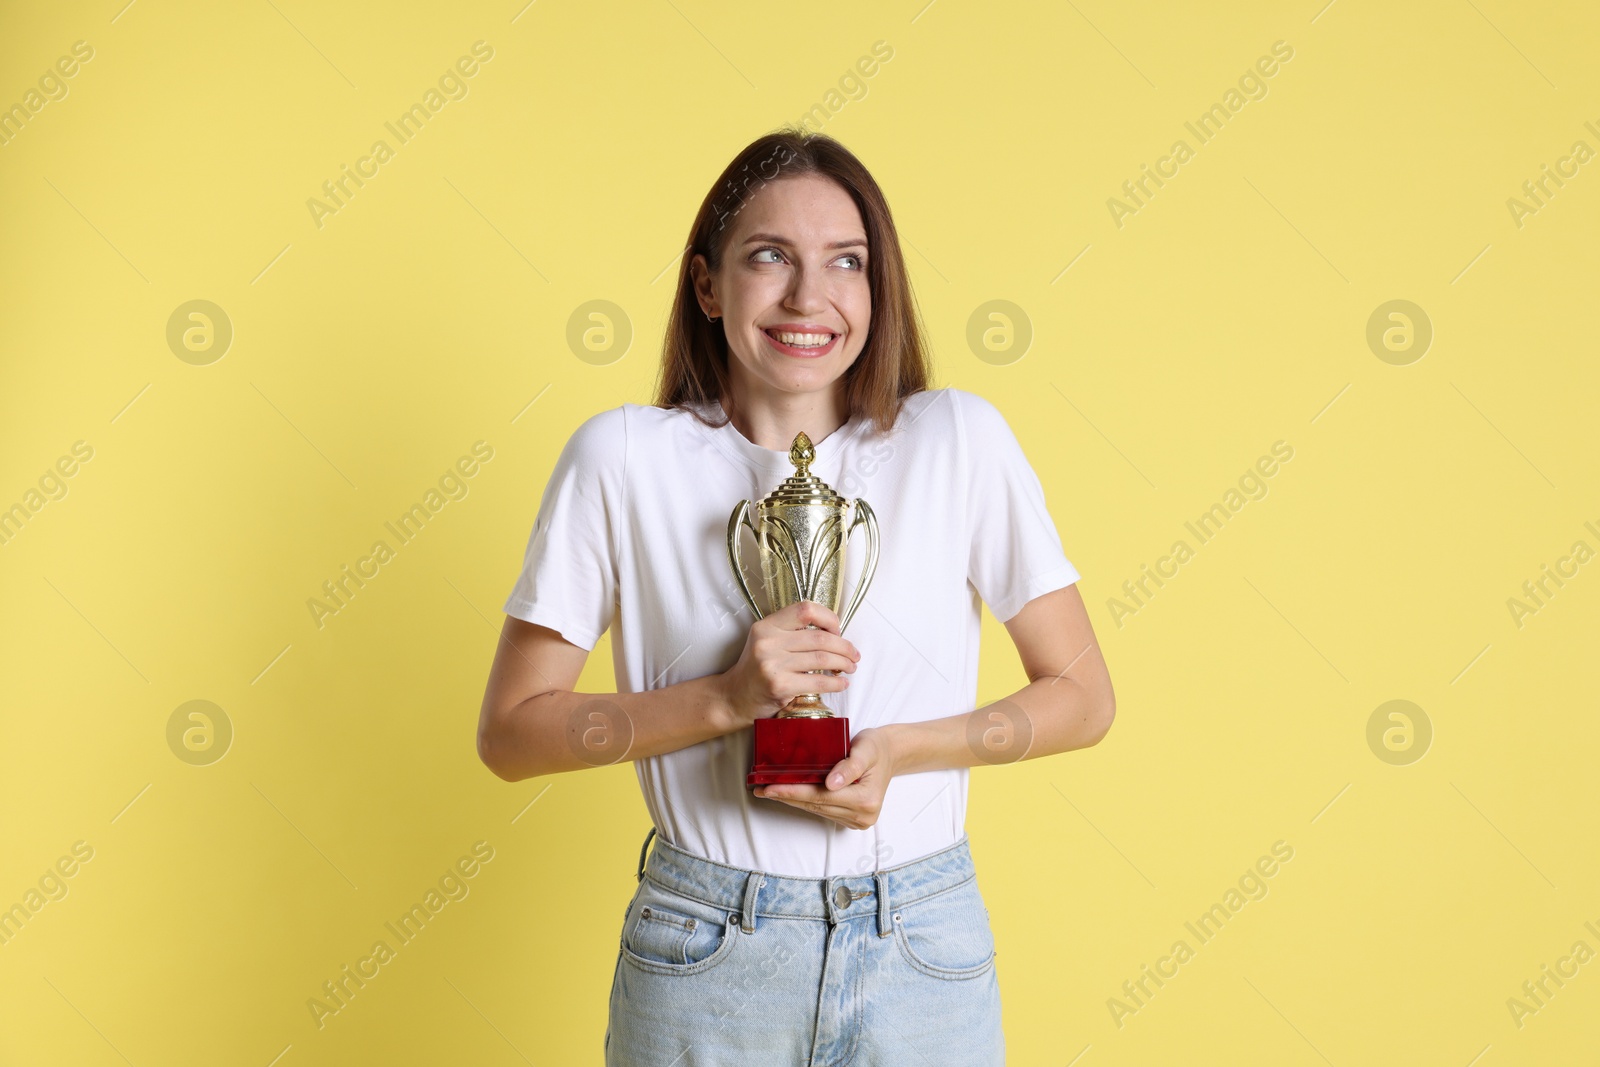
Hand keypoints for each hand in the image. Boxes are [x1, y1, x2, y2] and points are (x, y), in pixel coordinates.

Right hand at [718, 600, 859, 724]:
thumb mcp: (768, 642)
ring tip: (850, 668)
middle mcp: (768, 641)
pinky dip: (835, 683)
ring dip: (843, 664)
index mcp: (767, 625)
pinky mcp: (779, 685)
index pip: (805, 609)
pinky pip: (817, 682)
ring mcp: (772, 664)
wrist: (734, 698)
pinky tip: (841, 684)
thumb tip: (835, 633)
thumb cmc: (757, 670)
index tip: (838, 631)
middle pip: (820, 637)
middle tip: (853, 655)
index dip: (829, 618)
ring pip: (822, 659)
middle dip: (844, 647)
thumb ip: (793, 633)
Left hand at [753, 726, 896, 829]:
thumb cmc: (876, 747)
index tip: (769, 787)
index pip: (820, 796)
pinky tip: (788, 793)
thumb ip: (850, 766)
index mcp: (866, 800)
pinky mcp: (852, 820)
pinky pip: (822, 810)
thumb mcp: (866, 749)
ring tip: (768, 791)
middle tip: (759, 789)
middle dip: (786, 796)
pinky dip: (804, 801)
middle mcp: (862, 816)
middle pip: (815, 805)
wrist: (890, 754)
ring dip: (792, 800)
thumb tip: (832, 784)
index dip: (793, 791)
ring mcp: (858, 821)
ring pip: (816, 810)